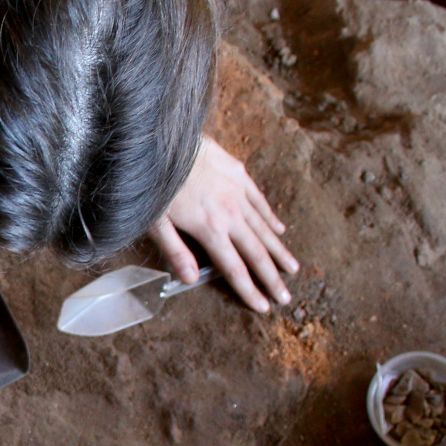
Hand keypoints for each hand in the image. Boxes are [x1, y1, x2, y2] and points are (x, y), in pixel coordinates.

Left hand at [149, 136, 297, 312]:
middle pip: (256, 252)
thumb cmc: (152, 182)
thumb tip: (191, 280)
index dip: (249, 290)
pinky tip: (280, 229)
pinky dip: (270, 217)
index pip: (234, 268)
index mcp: (209, 228)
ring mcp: (236, 191)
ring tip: (293, 268)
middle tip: (286, 297)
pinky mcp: (237, 173)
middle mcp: (229, 213)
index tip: (264, 306)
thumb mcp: (155, 221)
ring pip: (264, 227)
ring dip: (278, 250)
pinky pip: (259, 200)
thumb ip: (175, 251)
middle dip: (272, 277)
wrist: (161, 139)